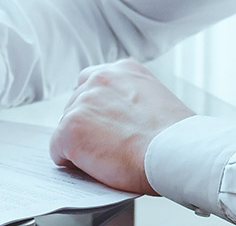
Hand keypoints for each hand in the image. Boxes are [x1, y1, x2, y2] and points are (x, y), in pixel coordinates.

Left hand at [48, 59, 193, 194]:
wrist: (177, 153)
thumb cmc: (176, 139)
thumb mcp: (157, 101)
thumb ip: (132, 100)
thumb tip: (118, 118)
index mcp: (123, 69)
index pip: (92, 82)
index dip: (97, 109)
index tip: (104, 125)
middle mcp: (100, 78)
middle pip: (76, 105)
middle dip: (87, 126)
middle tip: (109, 147)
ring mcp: (83, 102)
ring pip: (67, 127)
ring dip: (81, 143)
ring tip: (107, 158)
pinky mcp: (71, 128)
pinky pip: (57, 150)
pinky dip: (71, 162)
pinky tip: (94, 167)